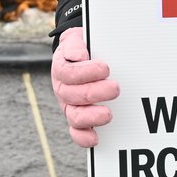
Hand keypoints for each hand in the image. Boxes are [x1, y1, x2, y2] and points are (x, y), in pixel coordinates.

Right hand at [51, 27, 118, 147]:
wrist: (81, 55)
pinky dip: (83, 137)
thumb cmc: (82, 47)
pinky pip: (76, 132)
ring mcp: (70, 105)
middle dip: (95, 93)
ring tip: (108, 113)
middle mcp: (63, 89)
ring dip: (91, 116)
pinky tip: (95, 138)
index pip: (69, 73)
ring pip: (74, 116)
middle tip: (115, 88)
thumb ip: (74, 43)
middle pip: (73, 96)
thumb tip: (78, 55)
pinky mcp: (78, 118)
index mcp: (61, 69)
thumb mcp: (76, 38)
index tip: (105, 68)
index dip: (86, 72)